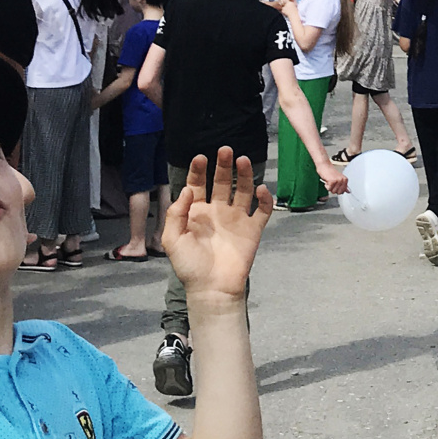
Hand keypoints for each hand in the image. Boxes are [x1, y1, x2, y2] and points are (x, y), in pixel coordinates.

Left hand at [161, 150, 273, 298]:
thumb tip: (188, 189)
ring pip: (243, 191)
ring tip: (243, 160)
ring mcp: (237, 220)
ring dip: (244, 175)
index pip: (198, 184)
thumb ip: (176, 213)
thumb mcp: (172, 239)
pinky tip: (261, 189)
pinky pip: (262, 210)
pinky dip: (265, 199)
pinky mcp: (253, 230)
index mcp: (197, 212)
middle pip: (222, 182)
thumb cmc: (189, 266)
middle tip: (225, 150)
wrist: (212, 289)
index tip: (201, 157)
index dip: (199, 170)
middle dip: (223, 165)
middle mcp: (218, 212)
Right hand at [319, 158, 348, 195]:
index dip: (337, 189)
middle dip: (333, 189)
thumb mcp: (338, 178)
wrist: (324, 165)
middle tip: (332, 183)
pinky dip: (326, 186)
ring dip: (329, 187)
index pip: (343, 191)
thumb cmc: (330, 172)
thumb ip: (344, 185)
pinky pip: (329, 189)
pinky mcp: (332, 181)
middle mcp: (342, 180)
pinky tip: (327, 180)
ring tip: (329, 181)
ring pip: (333, 191)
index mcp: (345, 180)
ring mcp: (337, 180)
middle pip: (338, 193)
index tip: (335, 184)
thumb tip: (348, 191)